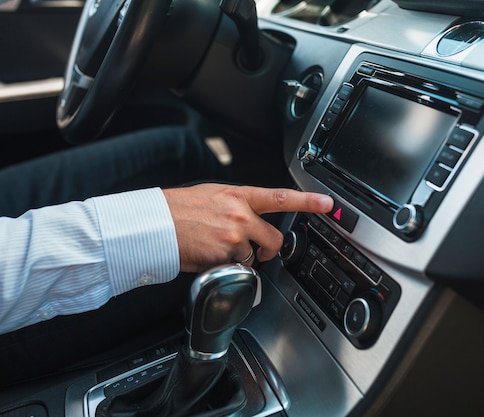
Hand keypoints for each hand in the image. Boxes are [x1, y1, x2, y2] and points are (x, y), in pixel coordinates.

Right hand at [162, 183, 333, 271]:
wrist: (155, 224)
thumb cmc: (179, 209)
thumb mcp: (213, 195)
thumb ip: (238, 205)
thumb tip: (251, 216)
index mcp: (239, 196)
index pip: (281, 198)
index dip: (308, 201)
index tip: (327, 204)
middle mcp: (240, 215)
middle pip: (274, 239)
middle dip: (269, 250)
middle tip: (259, 252)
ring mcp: (233, 238)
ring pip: (252, 257)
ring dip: (240, 258)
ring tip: (216, 249)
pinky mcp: (223, 258)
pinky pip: (234, 269)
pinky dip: (224, 267)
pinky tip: (208, 257)